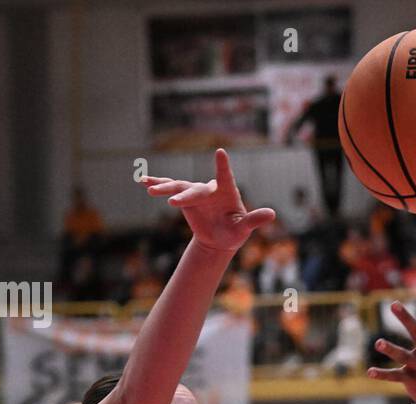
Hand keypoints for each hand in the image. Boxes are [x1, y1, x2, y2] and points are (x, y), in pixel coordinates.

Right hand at [141, 149, 275, 253]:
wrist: (219, 238)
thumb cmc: (235, 232)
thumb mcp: (244, 228)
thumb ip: (254, 220)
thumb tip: (272, 213)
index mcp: (227, 192)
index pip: (226, 177)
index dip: (223, 166)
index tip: (220, 153)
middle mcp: (210, 189)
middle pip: (196, 189)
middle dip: (184, 195)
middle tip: (173, 202)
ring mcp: (196, 192)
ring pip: (180, 187)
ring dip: (165, 188)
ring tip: (149, 188)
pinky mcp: (184, 197)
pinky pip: (170, 189)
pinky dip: (157, 184)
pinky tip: (143, 181)